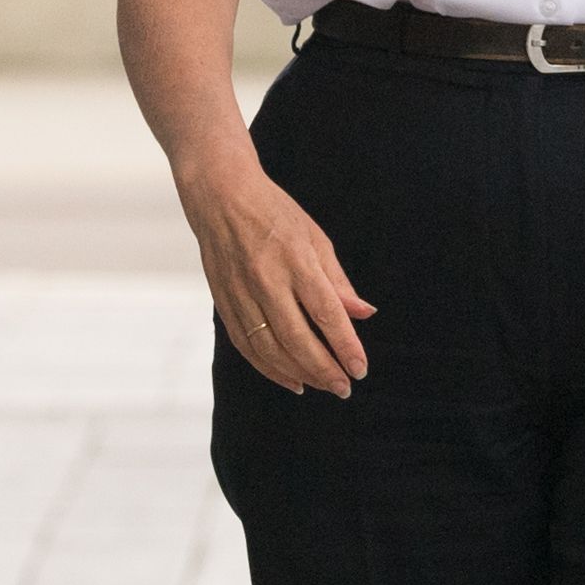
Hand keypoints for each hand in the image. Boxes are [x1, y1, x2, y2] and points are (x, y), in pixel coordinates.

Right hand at [173, 151, 373, 395]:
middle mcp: (266, 280)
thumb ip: (338, 281)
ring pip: (268, 347)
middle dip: (323, 369)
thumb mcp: (315, 238)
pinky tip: (289, 378)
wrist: (220, 195)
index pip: (326, 313)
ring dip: (297, 373)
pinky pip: (245, 344)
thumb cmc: (274, 213)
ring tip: (320, 386)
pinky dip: (267, 367)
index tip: (360, 369)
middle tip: (344, 388)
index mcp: (296, 260)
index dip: (345, 346)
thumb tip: (364, 313)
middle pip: (297, 338)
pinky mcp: (222, 301)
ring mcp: (240, 292)